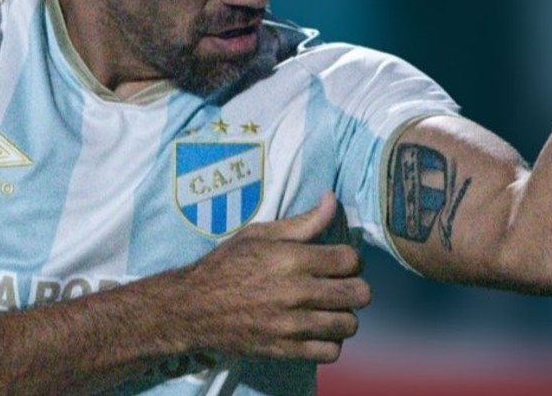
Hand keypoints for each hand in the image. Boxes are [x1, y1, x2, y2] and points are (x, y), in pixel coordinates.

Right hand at [177, 192, 371, 362]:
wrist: (193, 307)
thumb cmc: (226, 265)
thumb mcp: (260, 234)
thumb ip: (302, 222)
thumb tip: (333, 200)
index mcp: (292, 259)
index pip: (351, 260)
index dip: (352, 260)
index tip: (341, 263)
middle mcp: (297, 292)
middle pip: (358, 294)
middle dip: (355, 287)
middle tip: (341, 286)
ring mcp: (292, 325)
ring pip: (348, 324)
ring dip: (344, 316)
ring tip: (330, 309)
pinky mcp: (285, 350)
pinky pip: (330, 351)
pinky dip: (330, 342)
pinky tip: (319, 330)